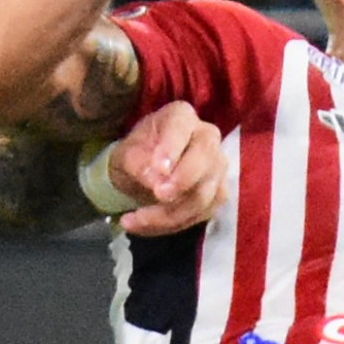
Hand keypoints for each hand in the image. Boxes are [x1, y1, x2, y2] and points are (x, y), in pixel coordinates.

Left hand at [104, 100, 223, 236]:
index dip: (172, 149)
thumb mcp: (126, 156)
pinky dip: (172, 225)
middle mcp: (207, 137)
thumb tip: (156, 180)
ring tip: (133, 221)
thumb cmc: (136, 155)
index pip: (181, 128)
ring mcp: (217, 167)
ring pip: (204, 195)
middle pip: (205, 160)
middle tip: (158, 195)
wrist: (142, 174)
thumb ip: (139, 163)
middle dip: (182, 183)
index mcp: (181, 117)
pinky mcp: (217, 194)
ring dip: (169, 214)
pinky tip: (146, 226)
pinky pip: (201, 214)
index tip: (159, 170)